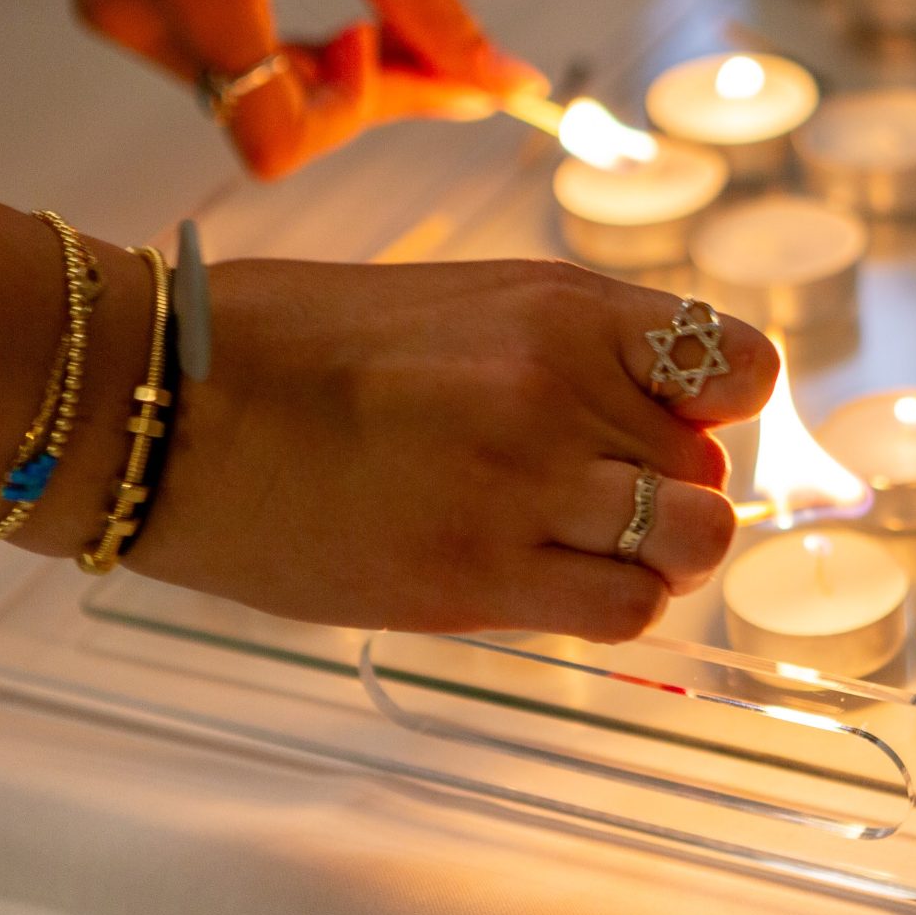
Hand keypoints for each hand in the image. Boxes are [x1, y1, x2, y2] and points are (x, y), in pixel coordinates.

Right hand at [68, 0, 542, 178]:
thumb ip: (433, 16)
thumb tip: (516, 88)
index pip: (279, 138)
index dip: (359, 111)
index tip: (398, 45)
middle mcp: (140, 16)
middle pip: (265, 120)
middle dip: (356, 93)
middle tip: (426, 49)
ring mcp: (112, 13)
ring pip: (239, 97)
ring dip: (314, 77)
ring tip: (367, 17)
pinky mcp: (105, 0)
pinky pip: (207, 61)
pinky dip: (266, 53)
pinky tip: (307, 10)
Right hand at [127, 259, 778, 642]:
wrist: (173, 403)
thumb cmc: (296, 350)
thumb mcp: (462, 306)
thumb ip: (569, 354)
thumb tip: (657, 424)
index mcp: (562, 306)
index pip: (742, 367)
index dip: (722, 410)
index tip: (675, 425)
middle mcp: (562, 385)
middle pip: (709, 467)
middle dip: (666, 491)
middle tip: (587, 499)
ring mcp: (527, 479)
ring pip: (694, 542)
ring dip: (657, 557)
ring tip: (582, 549)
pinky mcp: (481, 568)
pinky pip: (627, 608)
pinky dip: (611, 607)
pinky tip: (546, 587)